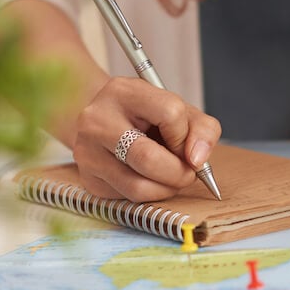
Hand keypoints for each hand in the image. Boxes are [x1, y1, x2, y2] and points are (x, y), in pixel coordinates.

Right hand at [72, 77, 221, 200]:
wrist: (106, 124)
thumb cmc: (149, 117)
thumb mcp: (180, 111)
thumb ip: (202, 129)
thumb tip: (197, 160)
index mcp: (123, 91)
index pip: (170, 113)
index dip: (185, 136)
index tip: (185, 144)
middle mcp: (97, 119)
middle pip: (148, 158)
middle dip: (179, 173)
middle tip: (188, 173)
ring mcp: (87, 151)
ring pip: (137, 186)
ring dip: (166, 189)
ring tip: (171, 178)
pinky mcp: (87, 178)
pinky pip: (127, 198)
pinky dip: (149, 195)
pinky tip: (149, 180)